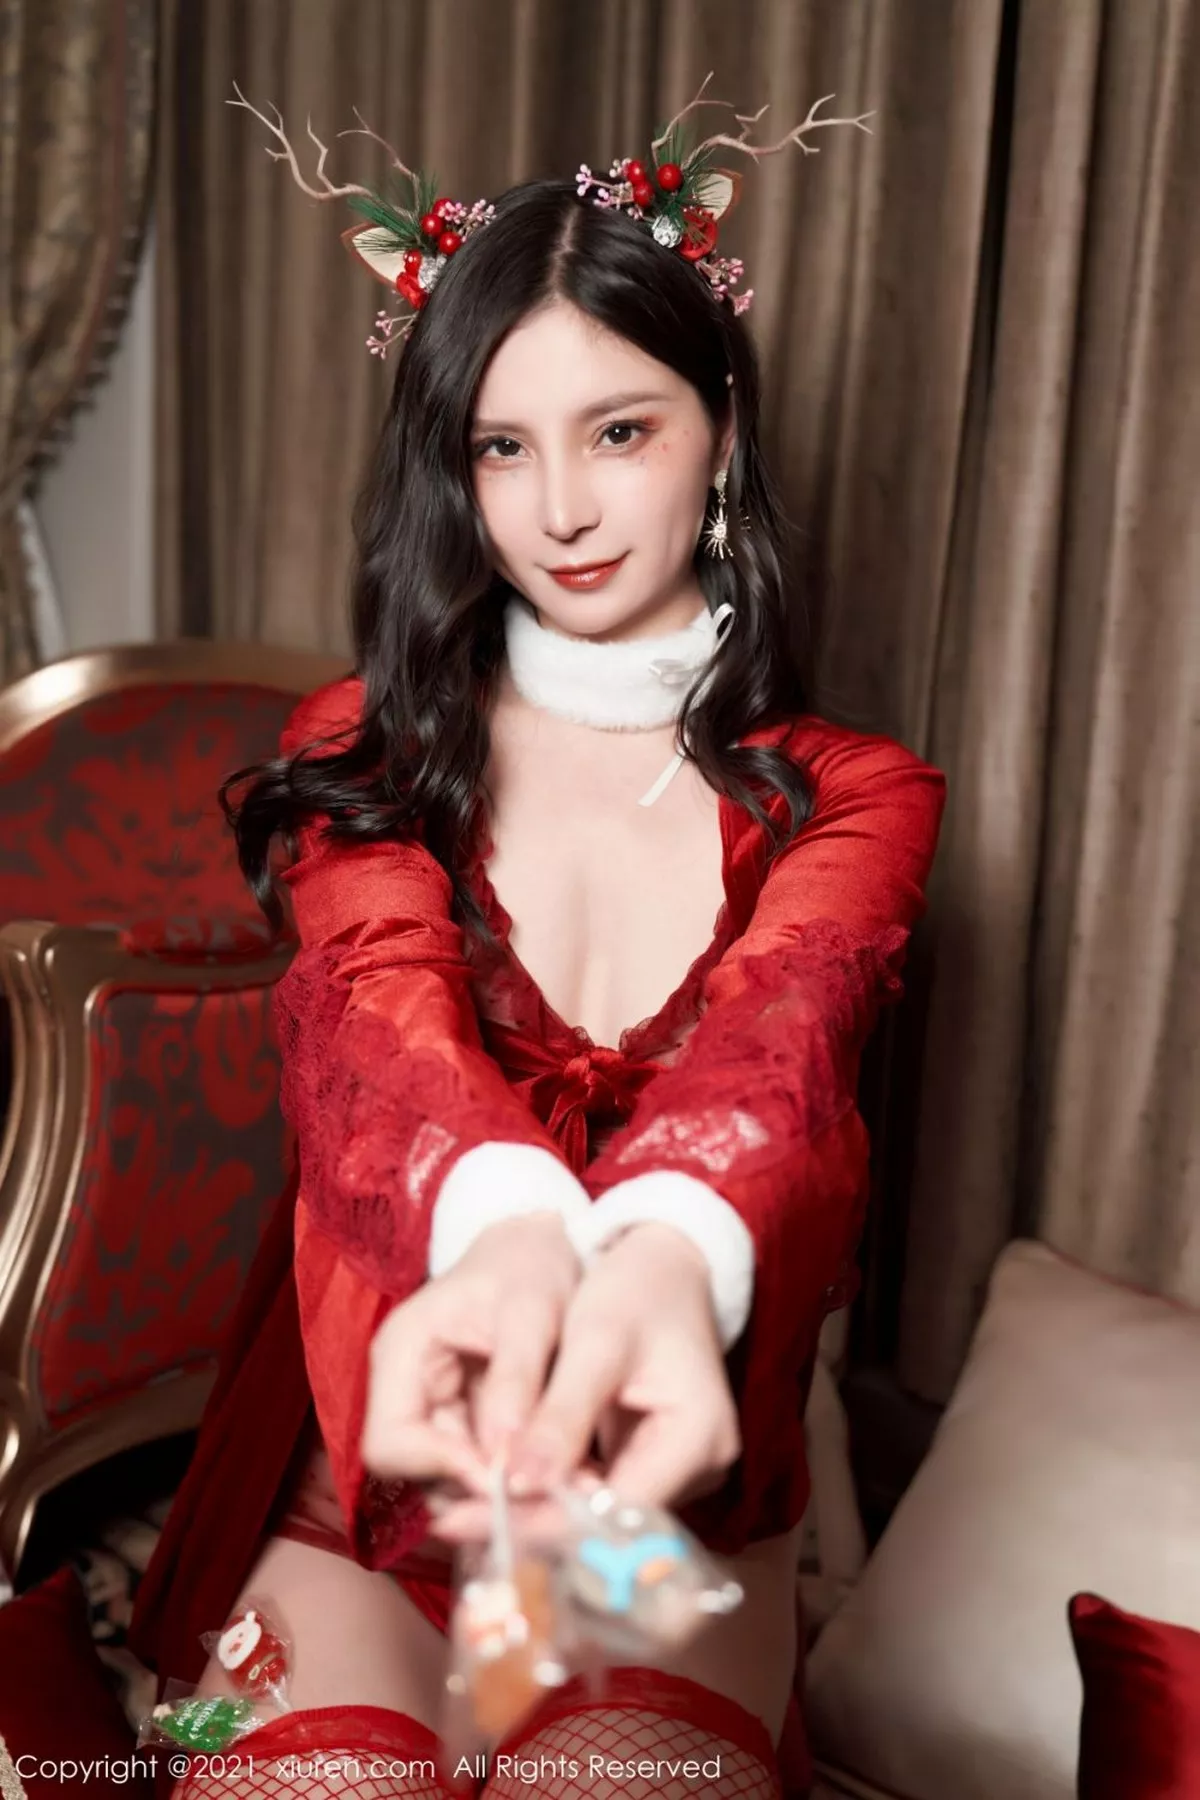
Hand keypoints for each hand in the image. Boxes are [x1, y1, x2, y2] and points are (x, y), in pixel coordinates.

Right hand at [360, 1212, 581, 1496]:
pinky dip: (519, 1476)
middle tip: (552, 1495)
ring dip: (506, 1489)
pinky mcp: (463, 1422)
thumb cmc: (529, 1265)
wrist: (537, 1247)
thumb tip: (502, 1457)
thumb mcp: (533, 1310)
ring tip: (570, 1486)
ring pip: (452, 1480)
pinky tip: (566, 1472)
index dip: (441, 1469)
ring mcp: (431, 1408)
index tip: (507, 1477)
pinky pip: (481, 1467)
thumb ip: (516, 1378)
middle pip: (419, 1473)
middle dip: (481, 1489)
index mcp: (402, 1353)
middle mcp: (405, 1389)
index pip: (388, 1444)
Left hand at [431, 1222, 740, 1538]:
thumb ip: (561, 1415)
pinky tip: (497, 1487)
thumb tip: (516, 1482)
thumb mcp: (595, 1341)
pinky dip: (551, 1491)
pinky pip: (600, 1492)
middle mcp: (699, 1468)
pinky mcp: (654, 1463)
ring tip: (460, 1508)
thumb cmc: (636, 1290)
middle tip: (450, 1520)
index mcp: (697, 1437)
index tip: (473, 1516)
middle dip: (530, 1522)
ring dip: (535, 1512)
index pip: (616, 1510)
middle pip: (607, 1522)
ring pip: (599, 1514)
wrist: (666, 1265)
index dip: (544, 1520)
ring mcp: (680, 1471)